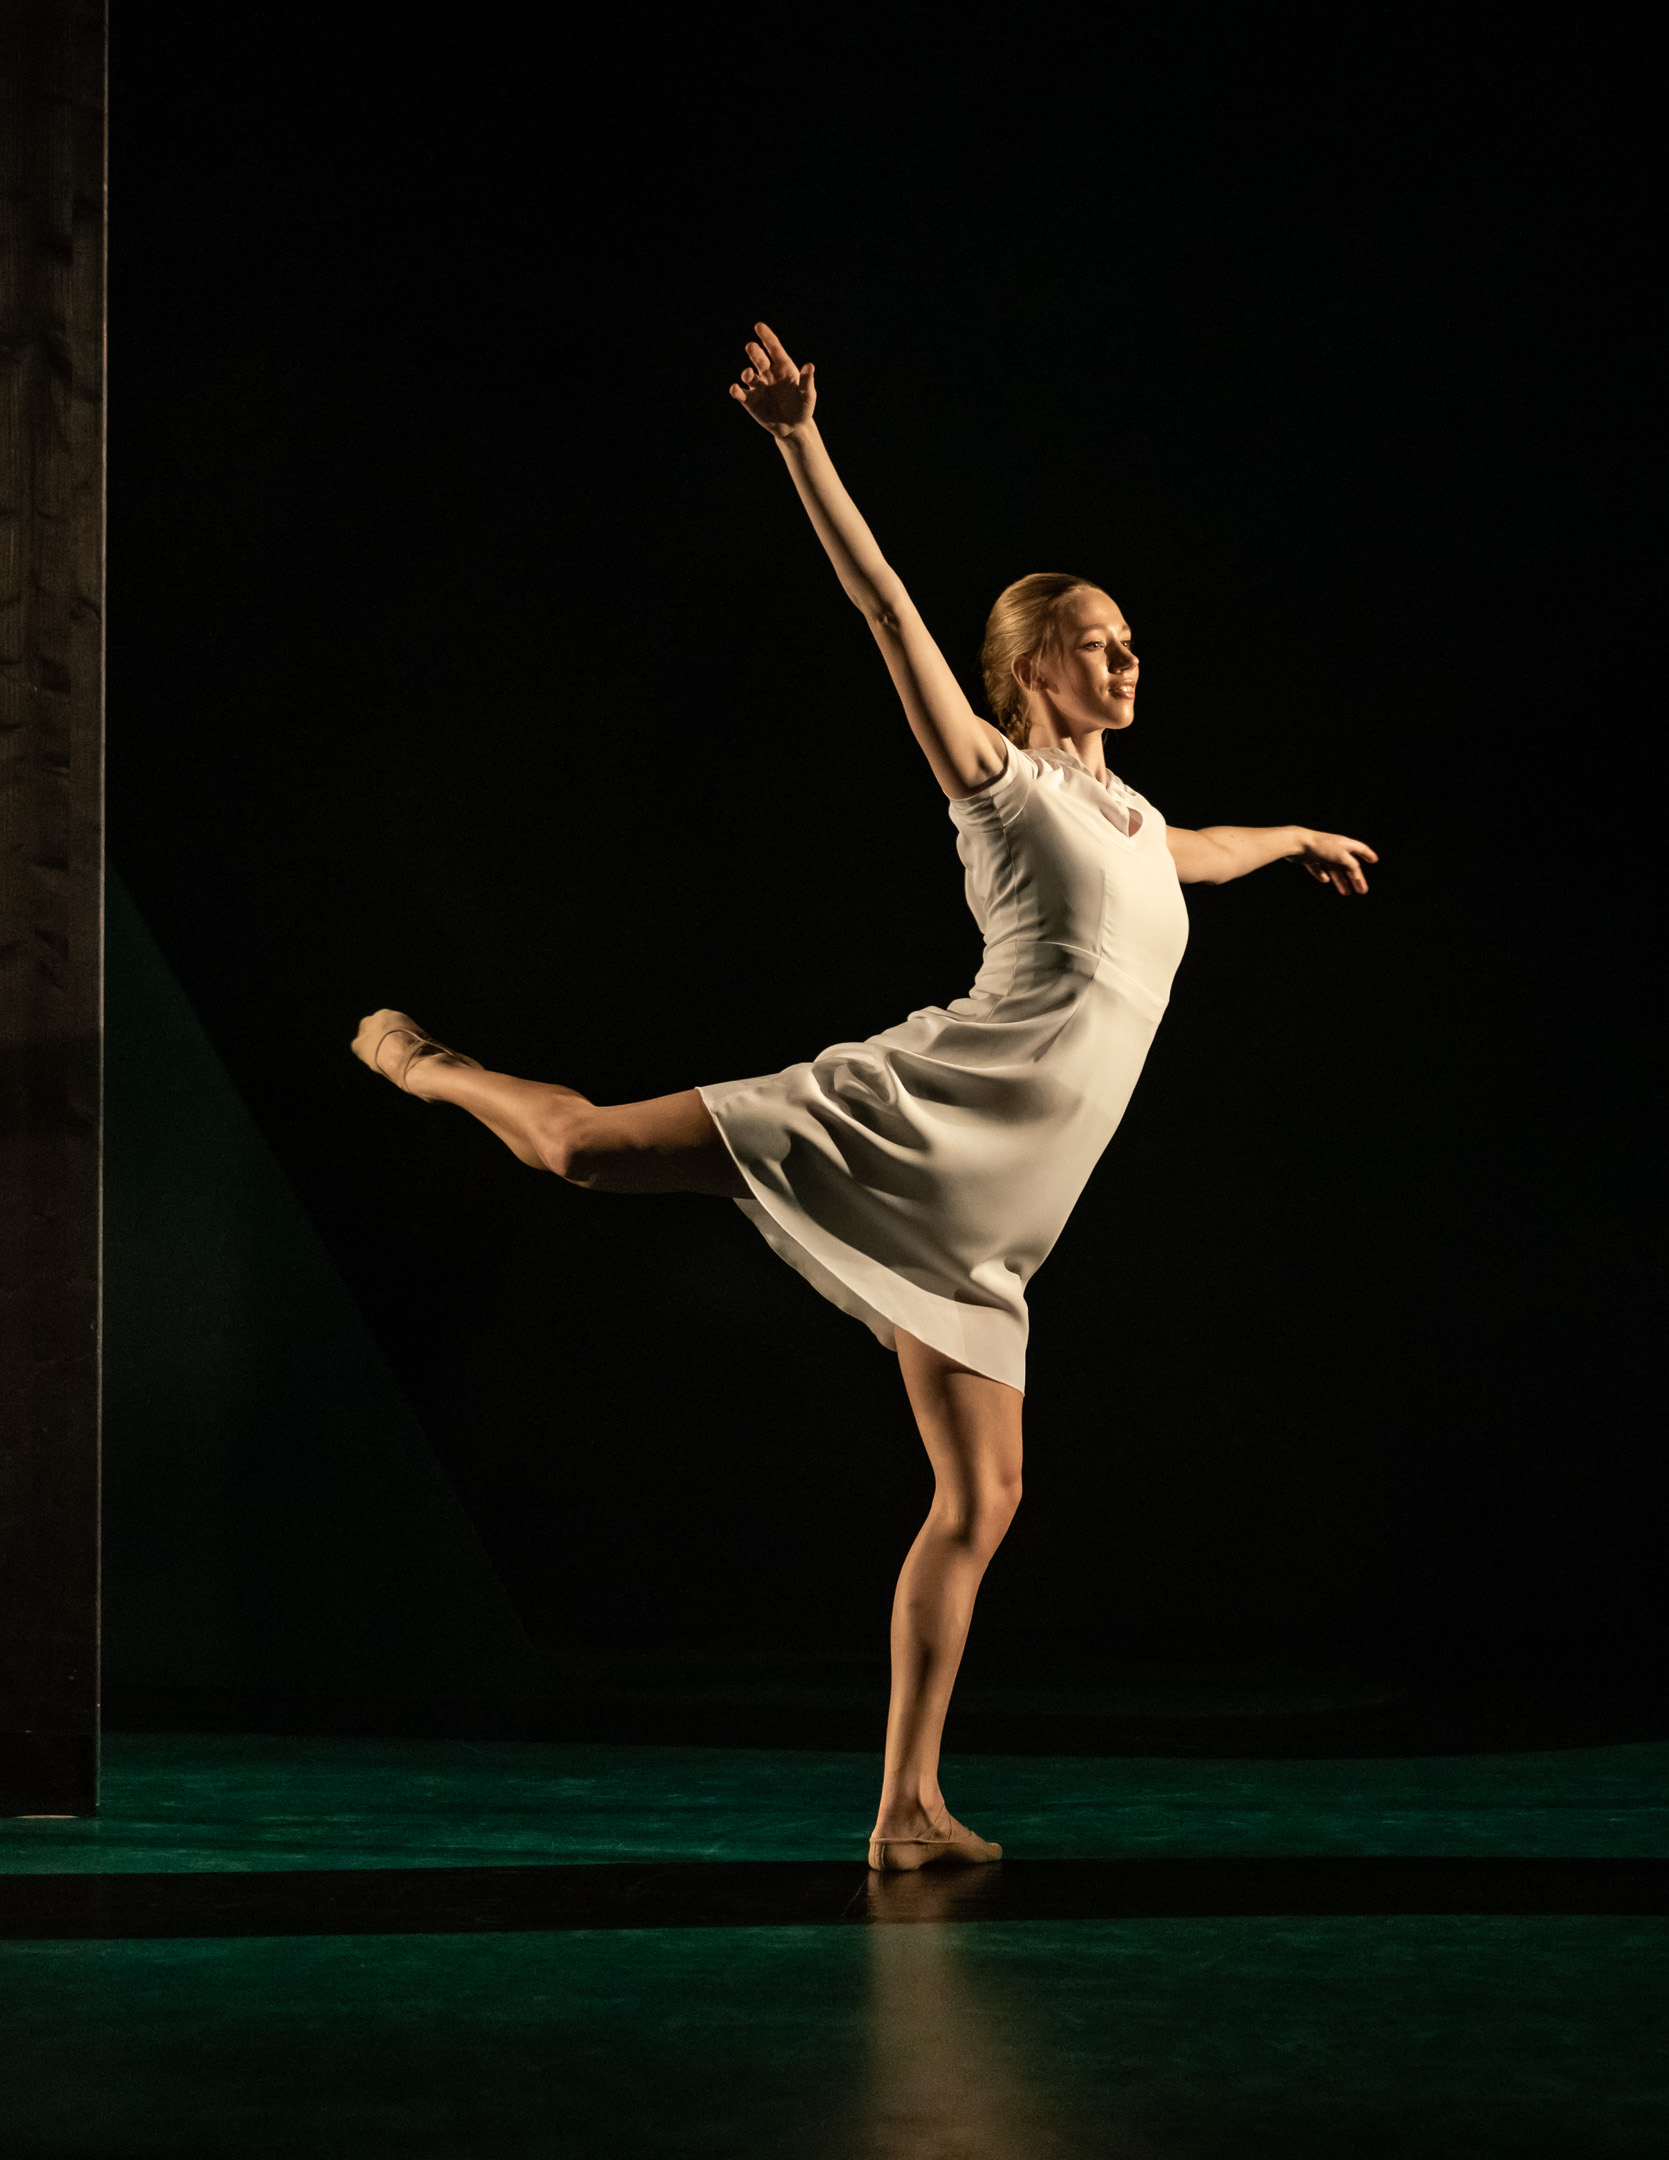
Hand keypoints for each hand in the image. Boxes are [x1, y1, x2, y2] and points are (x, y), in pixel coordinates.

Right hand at [728, 321, 815, 436]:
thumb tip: (809, 366)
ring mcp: (758, 386)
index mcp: (783, 368)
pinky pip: (740, 393)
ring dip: (746, 373)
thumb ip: (807, 382)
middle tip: (751, 347)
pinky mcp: (750, 400)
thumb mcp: (808, 397)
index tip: (759, 326)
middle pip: (759, 359)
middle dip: (755, 352)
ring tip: (748, 374)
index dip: (767, 337)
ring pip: (748, 375)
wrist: (793, 428)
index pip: (774, 349)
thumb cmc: (802, 409)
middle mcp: (768, 374)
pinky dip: (736, 390)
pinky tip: (735, 389)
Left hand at [1291, 829, 1377, 893]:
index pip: (1360, 849)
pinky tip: (1324, 880)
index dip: (1368, 854)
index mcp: (1344, 843)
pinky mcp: (1309, 858)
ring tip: (1346, 893)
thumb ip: (1352, 866)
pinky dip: (1321, 874)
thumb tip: (1357, 874)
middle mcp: (1334, 847)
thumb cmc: (1321, 847)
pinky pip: (1318, 868)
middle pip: (1348, 865)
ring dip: (1341, 881)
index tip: (1374, 860)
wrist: (1297, 843)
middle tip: (1362, 891)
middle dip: (1356, 878)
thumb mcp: (1342, 856)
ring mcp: (1321, 853)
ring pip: (1334, 869)